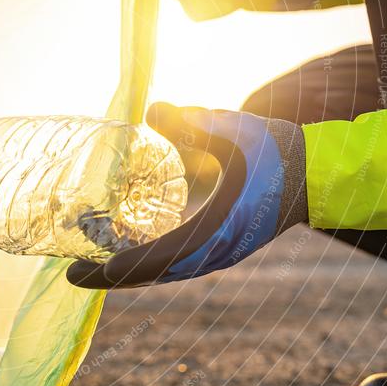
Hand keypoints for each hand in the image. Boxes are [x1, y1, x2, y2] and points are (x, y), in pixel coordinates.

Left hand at [66, 103, 308, 288]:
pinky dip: (147, 263)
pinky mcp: (218, 247)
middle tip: (70, 273)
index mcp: (217, 229)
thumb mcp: (236, 131)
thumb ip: (194, 123)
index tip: (86, 271)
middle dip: (110, 276)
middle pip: (153, 274)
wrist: (316, 174)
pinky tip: (126, 250)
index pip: (160, 257)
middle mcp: (214, 251)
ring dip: (127, 271)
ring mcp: (217, 254)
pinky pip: (175, 264)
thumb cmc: (278, 152)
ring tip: (89, 263)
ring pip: (163, 272)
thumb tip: (152, 109)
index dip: (121, 266)